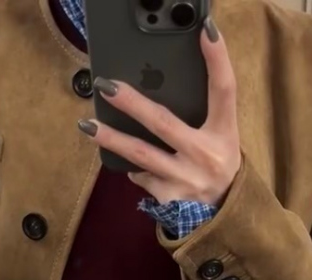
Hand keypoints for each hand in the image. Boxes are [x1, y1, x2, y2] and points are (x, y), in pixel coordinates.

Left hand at [79, 20, 239, 206]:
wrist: (223, 217)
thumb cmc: (217, 167)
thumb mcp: (221, 139)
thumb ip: (201, 114)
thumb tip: (160, 84)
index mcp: (224, 134)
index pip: (224, 90)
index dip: (217, 59)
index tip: (205, 30)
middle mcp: (206, 156)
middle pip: (163, 122)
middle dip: (131, 102)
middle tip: (106, 85)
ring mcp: (185, 179)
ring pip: (141, 154)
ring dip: (111, 138)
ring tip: (87, 125)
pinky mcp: (168, 199)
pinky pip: (141, 176)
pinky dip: (132, 167)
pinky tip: (125, 162)